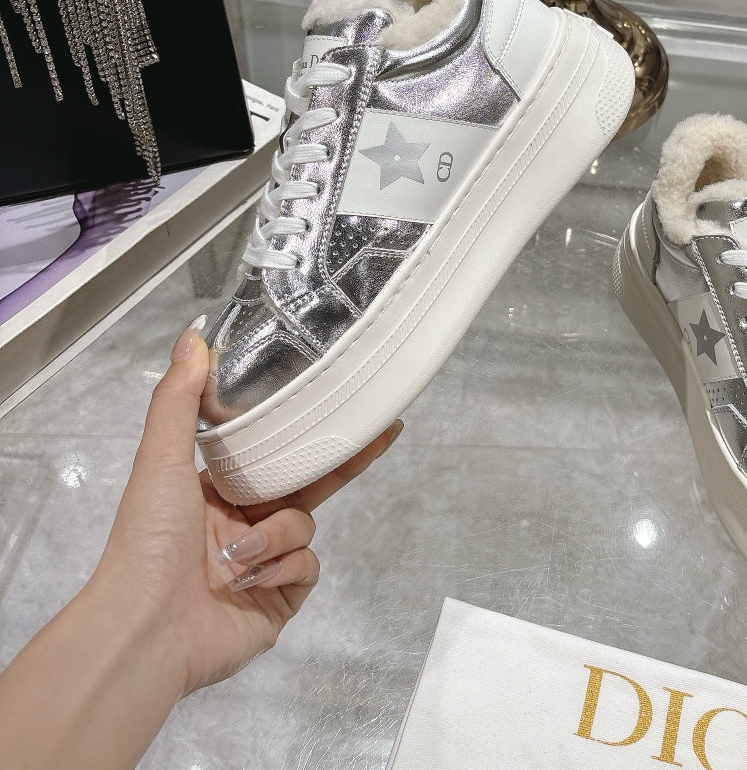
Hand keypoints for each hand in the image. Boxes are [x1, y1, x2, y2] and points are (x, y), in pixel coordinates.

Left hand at [92, 317, 402, 694]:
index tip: (339, 400)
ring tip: (240, 555)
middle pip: (307, 483)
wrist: (146, 628)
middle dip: (342, 460)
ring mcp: (265, 564)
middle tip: (383, 432)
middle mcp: (243, 524)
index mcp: (217, 492)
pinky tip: (252, 580)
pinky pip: (307, 567)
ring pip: (305, 526)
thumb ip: (178, 398)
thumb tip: (192, 334)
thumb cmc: (151, 538)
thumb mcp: (162, 459)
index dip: (306, 428)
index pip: (272, 451)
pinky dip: (283, 570)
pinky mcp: (280, 600)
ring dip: (277, 535)